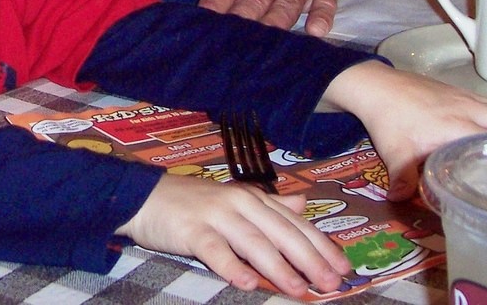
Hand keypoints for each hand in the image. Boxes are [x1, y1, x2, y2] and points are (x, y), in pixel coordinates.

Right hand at [118, 173, 349, 294]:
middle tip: (331, 285)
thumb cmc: (192, 205)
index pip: (295, 223)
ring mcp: (216, 215)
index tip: (344, 268)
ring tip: (299, 290)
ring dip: (279, 268)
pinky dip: (232, 267)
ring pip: (254, 243)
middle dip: (310, 260)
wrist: (143, 197)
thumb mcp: (234, 200)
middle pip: (281, 233)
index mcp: (253, 197)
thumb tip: (303, 204)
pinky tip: (247, 283)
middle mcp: (239, 203)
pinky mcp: (192, 230)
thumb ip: (269, 205)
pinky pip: (216, 251)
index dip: (321, 246)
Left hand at [197, 0, 341, 35]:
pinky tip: (316, 31)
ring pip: (287, 4)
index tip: (204, 25)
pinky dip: (321, 16)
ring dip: (277, 21)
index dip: (216, 4)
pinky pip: (324, 3)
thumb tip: (204, 15)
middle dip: (244, 19)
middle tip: (232, 42)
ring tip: (269, 42)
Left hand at [322, 61, 486, 199]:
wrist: (375, 85)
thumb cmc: (388, 119)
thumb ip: (403, 180)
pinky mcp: (456, 90)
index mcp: (458, 127)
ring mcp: (464, 96)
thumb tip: (400, 201)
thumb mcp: (396, 153)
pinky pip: (485, 102)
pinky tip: (479, 130)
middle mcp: (468, 110)